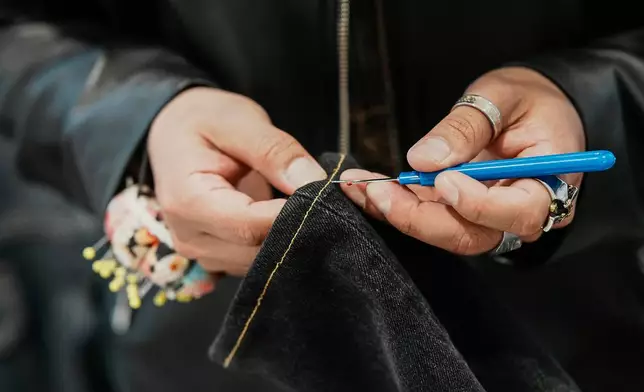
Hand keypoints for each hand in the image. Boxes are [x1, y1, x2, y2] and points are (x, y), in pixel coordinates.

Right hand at [148, 87, 325, 274]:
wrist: (173, 132)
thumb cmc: (203, 121)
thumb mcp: (238, 121)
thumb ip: (274, 150)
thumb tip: (312, 181)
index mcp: (188, 202)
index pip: (251, 226)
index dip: (294, 216)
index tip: (325, 195)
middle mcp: (190, 236)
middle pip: (257, 250)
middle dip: (297, 228)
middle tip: (325, 197)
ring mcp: (201, 252)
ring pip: (260, 263)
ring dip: (290, 239)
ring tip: (307, 203)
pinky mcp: (216, 257)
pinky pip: (255, 262)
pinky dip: (278, 243)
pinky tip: (290, 216)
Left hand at [341, 67, 584, 254]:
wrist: (531, 107)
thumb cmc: (528, 98)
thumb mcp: (501, 96)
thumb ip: (468, 127)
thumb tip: (424, 160)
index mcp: (549, 183)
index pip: (518, 212)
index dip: (478, 204)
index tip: (443, 180)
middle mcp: (520, 212)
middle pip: (472, 235)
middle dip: (420, 218)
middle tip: (379, 191)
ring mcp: (489, 218)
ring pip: (444, 232)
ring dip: (398, 212)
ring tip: (360, 186)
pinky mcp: (461, 213)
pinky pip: (430, 218)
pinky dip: (395, 205)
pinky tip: (364, 187)